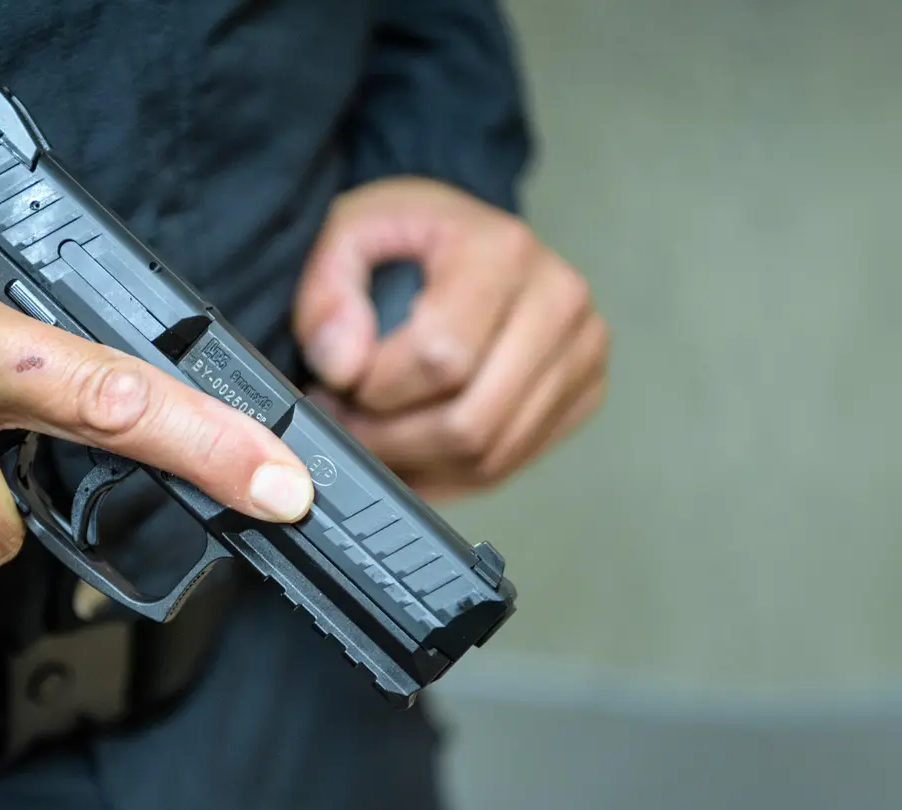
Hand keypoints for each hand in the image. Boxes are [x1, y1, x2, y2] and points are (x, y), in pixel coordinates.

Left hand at [292, 177, 607, 500]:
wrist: (466, 239)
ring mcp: (581, 352)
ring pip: (489, 456)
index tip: (338, 382)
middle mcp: (558, 302)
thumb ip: (326, 294)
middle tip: (347, 421)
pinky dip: (449, 473)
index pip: (441, 358)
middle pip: (470, 422)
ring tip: (374, 431)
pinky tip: (411, 448)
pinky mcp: (584, 393)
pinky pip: (509, 465)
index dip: (374, 389)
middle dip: (390, 439)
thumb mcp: (346, 236)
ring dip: (416, 462)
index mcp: (503, 252)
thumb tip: (343, 366)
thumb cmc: (409, 239)